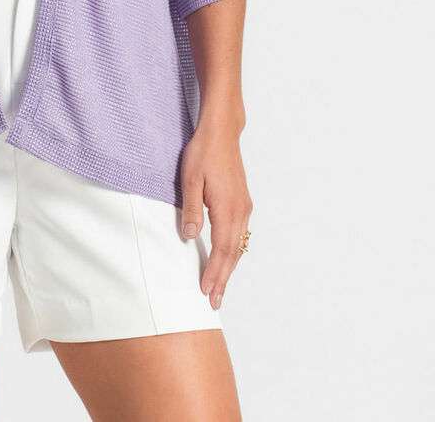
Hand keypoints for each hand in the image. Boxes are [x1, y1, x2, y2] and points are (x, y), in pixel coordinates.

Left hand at [178, 125, 251, 309]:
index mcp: (227, 207)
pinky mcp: (242, 201)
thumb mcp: (190, 179)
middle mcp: (240, 211)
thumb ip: (191, 209)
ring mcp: (244, 206)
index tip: (207, 291)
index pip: (222, 248)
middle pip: (233, 253)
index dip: (215, 272)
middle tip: (215, 302)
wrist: (221, 132)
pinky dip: (234, 252)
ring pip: (239, 245)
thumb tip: (191, 237)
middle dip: (224, 279)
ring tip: (220, 287)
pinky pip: (240, 234)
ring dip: (230, 268)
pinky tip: (227, 258)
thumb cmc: (203, 153)